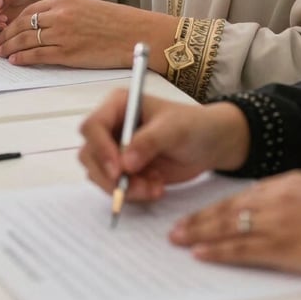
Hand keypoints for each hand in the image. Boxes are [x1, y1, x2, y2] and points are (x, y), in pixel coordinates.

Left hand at [0, 0, 176, 70]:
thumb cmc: (117, 23)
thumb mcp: (88, 9)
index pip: (30, 10)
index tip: (6, 28)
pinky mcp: (68, 53)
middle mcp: (61, 15)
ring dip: (9, 47)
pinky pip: (37, 54)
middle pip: (23, 24)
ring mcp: (63, 34)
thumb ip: (66, 14)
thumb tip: (46, 26)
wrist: (136, 33)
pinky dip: (23, 57)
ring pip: (26, 39)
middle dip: (6, 34)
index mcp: (66, 0)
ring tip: (0, 53)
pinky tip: (15, 60)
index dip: (14, 21)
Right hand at [79, 92, 250, 201]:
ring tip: (155, 187)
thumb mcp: (174, 129)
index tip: (118, 170)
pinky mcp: (125, 171)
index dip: (100, 148)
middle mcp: (112, 127)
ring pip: (100, 175)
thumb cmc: (193, 125)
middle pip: (89, 154)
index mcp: (119, 105)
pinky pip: (115, 188)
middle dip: (111, 176)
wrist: (211, 144)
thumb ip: (148, 141)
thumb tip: (124, 163)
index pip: (93, 126)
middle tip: (139, 187)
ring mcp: (116, 150)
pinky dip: (134, 194)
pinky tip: (157, 187)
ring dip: (125, 188)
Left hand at [170, 170, 300, 284]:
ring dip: (200, 235)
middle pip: (227, 210)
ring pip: (229, 229)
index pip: (239, 195)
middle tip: (174, 229)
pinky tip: (202, 254)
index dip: (212, 207)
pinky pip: (244, 250)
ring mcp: (279, 224)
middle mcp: (276, 199)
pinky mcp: (285, 248)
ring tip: (178, 240)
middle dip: (197, 220)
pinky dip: (219, 251)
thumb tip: (260, 210)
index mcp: (284, 182)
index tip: (193, 213)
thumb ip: (286, 198)